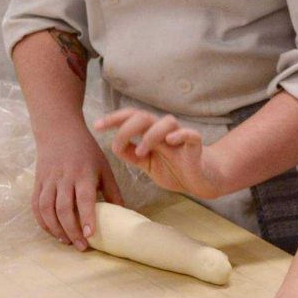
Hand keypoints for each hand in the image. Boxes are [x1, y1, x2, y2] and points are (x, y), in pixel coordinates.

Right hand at [33, 123, 122, 249]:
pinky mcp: (38, 182)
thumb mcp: (104, 167)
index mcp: (84, 173)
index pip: (84, 198)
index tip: (90, 234)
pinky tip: (52, 231)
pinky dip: (42, 221)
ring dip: (55, 228)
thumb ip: (112, 190)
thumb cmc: (86, 151)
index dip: (86, 217)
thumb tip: (123, 213)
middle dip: (72, 230)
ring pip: (47, 209)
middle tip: (81, 246)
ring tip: (66, 241)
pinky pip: (36, 205)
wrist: (59, 131)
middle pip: (64, 208)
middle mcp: (64, 177)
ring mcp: (49, 180)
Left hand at [94, 109, 225, 198]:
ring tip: (141, 152)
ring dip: (150, 134)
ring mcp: (181, 136)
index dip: (114, 119)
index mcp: (151, 132)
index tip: (97, 126)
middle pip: (145, 116)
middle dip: (127, 126)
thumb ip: (131, 155)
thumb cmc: (174, 169)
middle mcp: (164, 131)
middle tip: (117, 142)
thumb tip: (113, 145)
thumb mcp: (146, 164)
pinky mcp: (195, 146)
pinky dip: (180, 134)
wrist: (200, 180)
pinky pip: (191, 134)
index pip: (131, 118)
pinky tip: (170, 141)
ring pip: (166, 122)